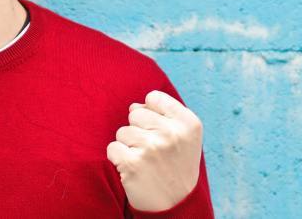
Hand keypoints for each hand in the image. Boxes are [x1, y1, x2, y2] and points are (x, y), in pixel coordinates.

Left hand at [106, 90, 203, 211]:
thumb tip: (134, 106)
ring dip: (128, 146)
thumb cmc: (176, 165)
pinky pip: (112, 148)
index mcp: (188, 123)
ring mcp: (152, 148)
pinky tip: (133, 169)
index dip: (151, 113)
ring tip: (144, 161)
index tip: (159, 130)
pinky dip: (118, 159)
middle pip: (135, 113)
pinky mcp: (132, 163)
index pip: (154, 97)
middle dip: (138, 130)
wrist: (176, 204)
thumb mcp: (185, 137)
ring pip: (122, 131)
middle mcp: (172, 133)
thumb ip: (165, 114)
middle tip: (152, 151)